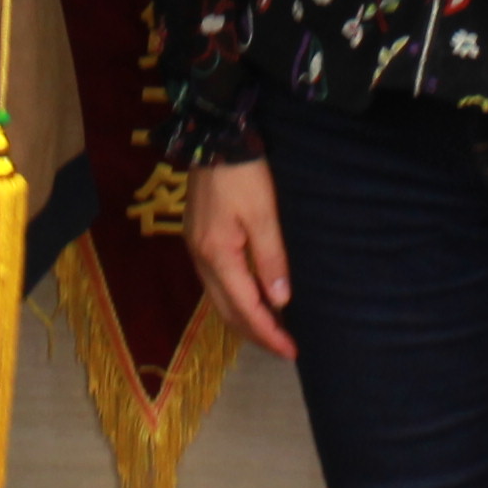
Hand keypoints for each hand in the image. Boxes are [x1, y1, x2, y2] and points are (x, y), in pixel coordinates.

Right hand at [187, 156, 295, 360]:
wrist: (213, 137)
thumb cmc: (243, 174)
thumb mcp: (263, 214)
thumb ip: (271, 258)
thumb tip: (280, 302)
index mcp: (217, 255)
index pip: (245, 307)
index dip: (268, 333)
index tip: (291, 351)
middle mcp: (200, 258)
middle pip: (227, 310)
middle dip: (255, 333)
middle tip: (284, 348)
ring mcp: (196, 248)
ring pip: (219, 299)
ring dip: (244, 319)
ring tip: (271, 330)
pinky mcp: (198, 238)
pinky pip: (216, 283)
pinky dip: (235, 299)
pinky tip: (251, 299)